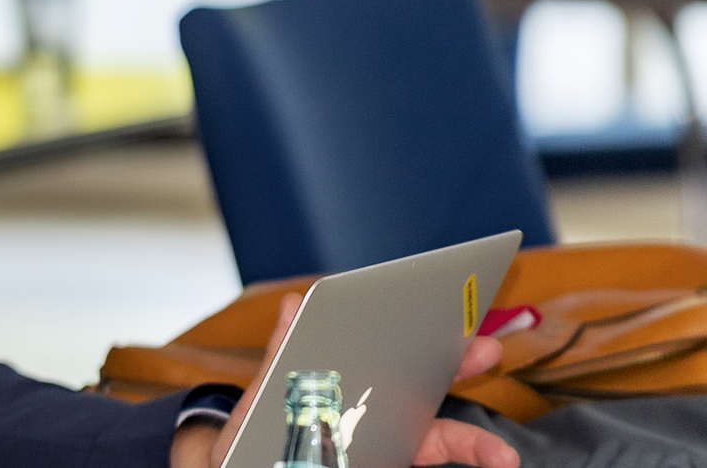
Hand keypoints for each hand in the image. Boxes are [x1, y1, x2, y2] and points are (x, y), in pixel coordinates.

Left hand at [171, 295, 519, 467]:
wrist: (248, 464)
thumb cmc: (259, 430)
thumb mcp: (271, 390)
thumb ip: (287, 352)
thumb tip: (294, 301)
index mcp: (352, 377)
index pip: (390, 347)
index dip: (418, 326)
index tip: (444, 302)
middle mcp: (379, 406)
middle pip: (426, 380)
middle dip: (458, 361)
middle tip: (488, 350)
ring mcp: (392, 437)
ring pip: (444, 429)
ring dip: (478, 437)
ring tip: (504, 452)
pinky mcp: (399, 458)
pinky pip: (438, 454)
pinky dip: (472, 452)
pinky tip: (498, 457)